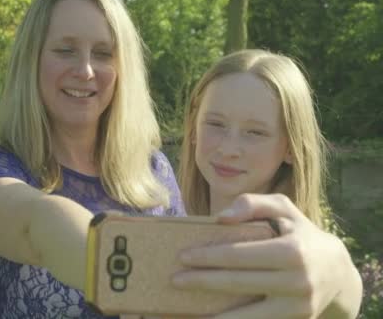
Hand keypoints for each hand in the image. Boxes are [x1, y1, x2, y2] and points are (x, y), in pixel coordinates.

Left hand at [171, 193, 357, 318]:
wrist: (337, 273)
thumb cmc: (300, 234)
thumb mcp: (283, 208)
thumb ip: (253, 204)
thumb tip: (220, 219)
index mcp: (291, 250)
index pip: (239, 255)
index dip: (208, 257)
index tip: (182, 257)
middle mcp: (296, 280)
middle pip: (237, 283)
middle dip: (202, 282)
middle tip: (174, 279)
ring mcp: (296, 306)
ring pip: (246, 314)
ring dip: (213, 315)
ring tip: (185, 308)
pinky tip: (210, 318)